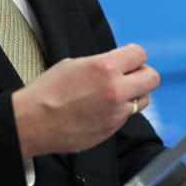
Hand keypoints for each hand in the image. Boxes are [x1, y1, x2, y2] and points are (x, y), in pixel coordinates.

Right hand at [11, 43, 158, 158]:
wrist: (33, 122)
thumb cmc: (47, 91)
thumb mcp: (73, 64)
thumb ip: (100, 64)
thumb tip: (114, 66)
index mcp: (104, 68)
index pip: (139, 54)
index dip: (133, 55)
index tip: (127, 58)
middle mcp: (116, 90)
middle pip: (152, 78)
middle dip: (142, 73)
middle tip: (130, 75)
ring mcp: (116, 113)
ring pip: (143, 100)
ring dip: (134, 94)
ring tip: (116, 93)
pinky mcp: (112, 130)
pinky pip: (126, 116)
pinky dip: (118, 111)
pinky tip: (100, 109)